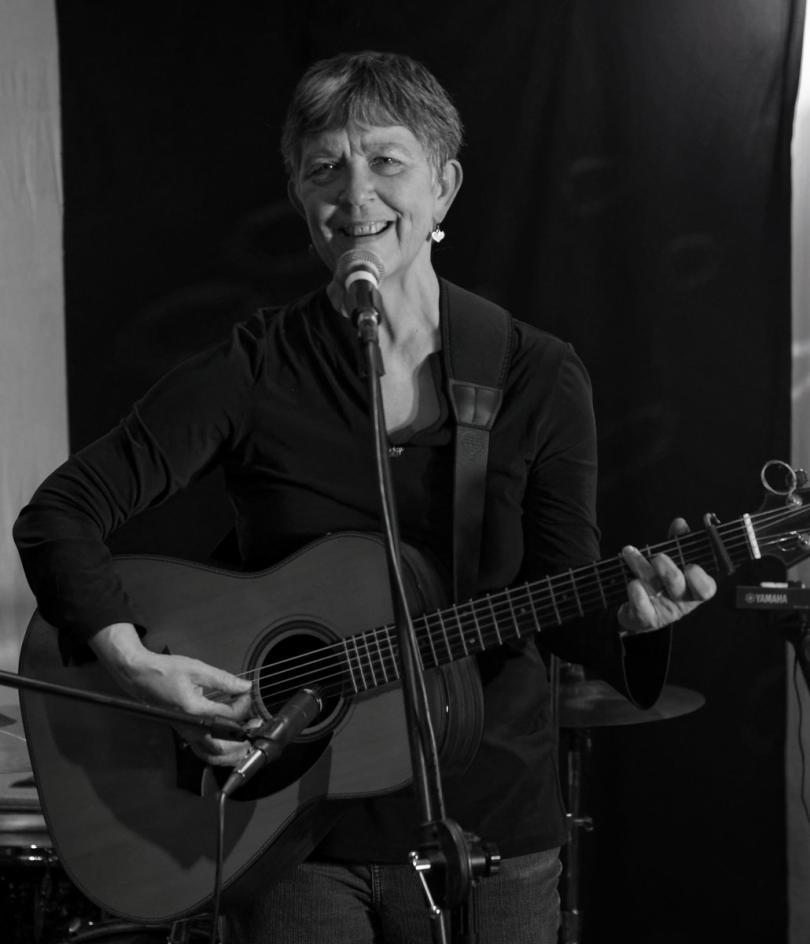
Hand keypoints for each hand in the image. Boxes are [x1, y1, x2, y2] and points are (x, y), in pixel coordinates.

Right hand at [90, 623, 253, 765]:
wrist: (142, 677)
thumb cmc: (166, 672)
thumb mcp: (198, 670)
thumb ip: (225, 680)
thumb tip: (246, 686)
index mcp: (194, 711)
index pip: (229, 716)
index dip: (244, 705)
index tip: (246, 693)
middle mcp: (190, 728)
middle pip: (223, 747)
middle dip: (243, 740)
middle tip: (256, 728)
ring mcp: (186, 733)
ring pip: (212, 756)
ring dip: (232, 754)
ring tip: (247, 743)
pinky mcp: (184, 733)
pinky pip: (203, 752)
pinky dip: (218, 754)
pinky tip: (230, 746)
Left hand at [617, 517, 715, 634]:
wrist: (637, 609)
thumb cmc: (660, 583)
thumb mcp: (672, 561)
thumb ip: (678, 542)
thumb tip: (680, 524)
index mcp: (693, 589)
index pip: (706, 589)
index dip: (699, 579)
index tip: (690, 566)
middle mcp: (681, 602)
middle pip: (678, 586)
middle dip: (668, 569)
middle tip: (657, 557)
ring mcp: (663, 612)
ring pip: (655, 590)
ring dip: (641, 567)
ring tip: (629, 553)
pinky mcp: (645, 619)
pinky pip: (642, 609)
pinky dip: (637, 595)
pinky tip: (632, 584)